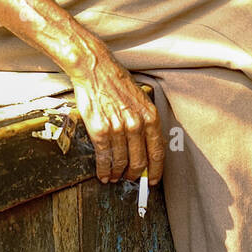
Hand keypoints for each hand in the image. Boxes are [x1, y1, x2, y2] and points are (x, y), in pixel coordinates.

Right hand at [70, 51, 164, 185]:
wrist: (95, 70)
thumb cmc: (116, 82)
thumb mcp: (141, 100)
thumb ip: (145, 121)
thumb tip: (146, 145)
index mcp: (150, 117)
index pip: (157, 152)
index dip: (155, 170)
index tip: (152, 180)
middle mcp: (136, 125)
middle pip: (139, 161)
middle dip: (135, 174)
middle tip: (130, 179)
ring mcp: (118, 129)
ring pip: (121, 162)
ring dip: (117, 174)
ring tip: (114, 178)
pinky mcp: (100, 131)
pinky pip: (104, 158)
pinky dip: (103, 170)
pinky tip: (103, 174)